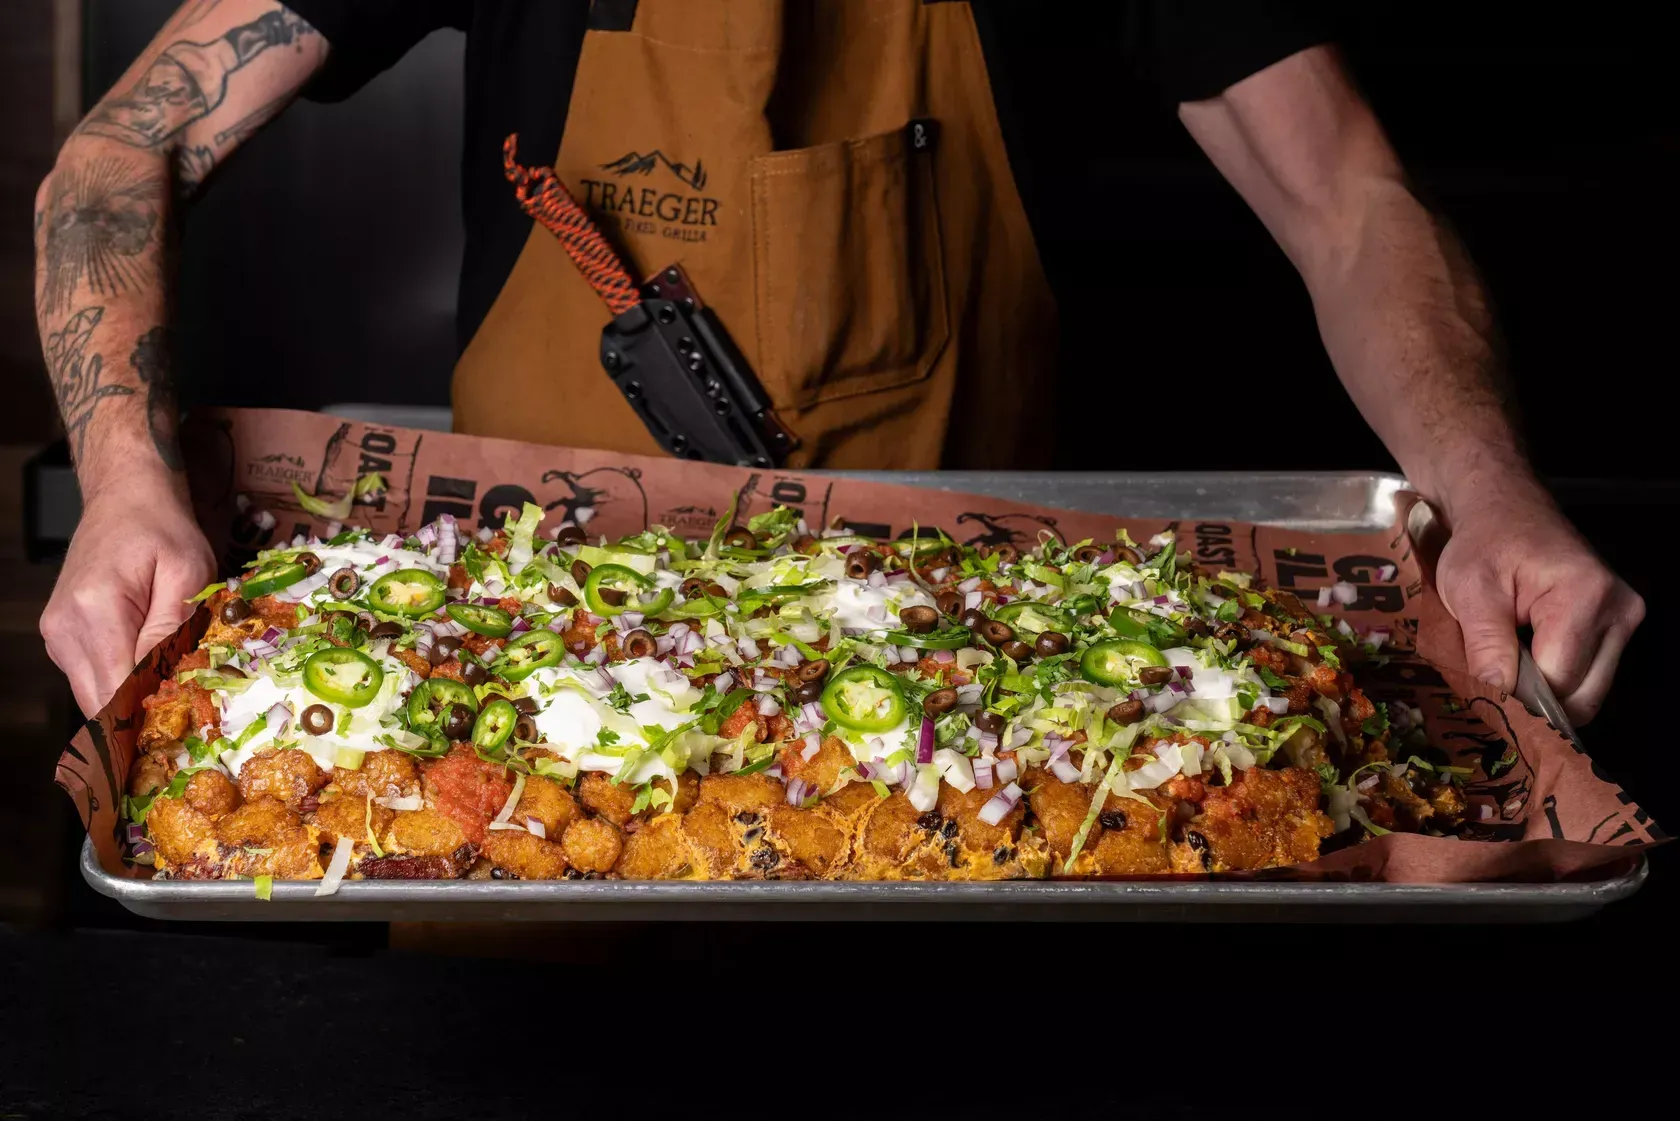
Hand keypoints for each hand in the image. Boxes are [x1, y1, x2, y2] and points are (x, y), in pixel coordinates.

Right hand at [41, 466, 214, 716]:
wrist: (124, 498)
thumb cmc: (162, 530)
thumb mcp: (188, 572)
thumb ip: (173, 627)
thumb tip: (165, 681)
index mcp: (94, 610)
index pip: (118, 689)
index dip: (149, 718)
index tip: (184, 731)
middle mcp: (65, 628)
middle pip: (100, 703)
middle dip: (140, 720)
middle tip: (185, 726)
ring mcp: (57, 635)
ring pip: (94, 695)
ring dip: (130, 703)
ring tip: (171, 699)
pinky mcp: (61, 637)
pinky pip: (92, 677)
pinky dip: (120, 684)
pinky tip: (151, 677)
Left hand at [1436, 477, 1643, 724]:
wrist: (1506, 510)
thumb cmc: (1485, 544)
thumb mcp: (1469, 591)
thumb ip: (1486, 646)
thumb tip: (1498, 699)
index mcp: (1585, 596)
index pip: (1559, 681)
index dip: (1518, 697)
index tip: (1483, 697)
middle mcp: (1620, 611)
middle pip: (1582, 696)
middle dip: (1534, 701)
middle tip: (1493, 680)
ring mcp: (1625, 621)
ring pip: (1588, 692)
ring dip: (1545, 691)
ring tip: (1509, 662)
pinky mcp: (1618, 628)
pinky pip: (1589, 676)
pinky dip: (1556, 679)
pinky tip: (1527, 656)